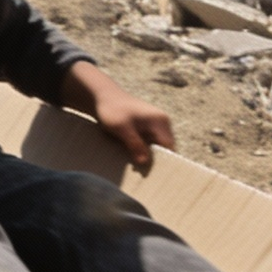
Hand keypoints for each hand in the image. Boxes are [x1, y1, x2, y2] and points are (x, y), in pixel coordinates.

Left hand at [60, 62, 174, 170]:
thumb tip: (144, 162)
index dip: (164, 161)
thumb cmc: (112, 110)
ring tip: (139, 169)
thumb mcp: (122, 128)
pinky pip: (151, 142)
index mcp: (160, 121)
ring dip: (149, 156)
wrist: (103, 96)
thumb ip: (135, 144)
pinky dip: (144, 150)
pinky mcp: (148, 126)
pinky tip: (134, 158)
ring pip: (157, 146)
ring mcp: (156, 124)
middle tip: (145, 175)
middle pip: (165, 147)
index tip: (155, 175)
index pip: (169, 147)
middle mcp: (162, 122)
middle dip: (156, 160)